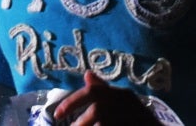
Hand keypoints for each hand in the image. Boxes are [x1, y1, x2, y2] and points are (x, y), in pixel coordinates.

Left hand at [46, 77, 161, 125]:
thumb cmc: (139, 120)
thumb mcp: (124, 102)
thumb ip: (105, 90)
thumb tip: (87, 74)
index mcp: (123, 95)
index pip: (93, 92)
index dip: (72, 102)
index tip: (57, 115)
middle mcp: (127, 103)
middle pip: (97, 112)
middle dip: (82, 123)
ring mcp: (131, 118)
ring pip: (102, 125)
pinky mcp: (133, 125)